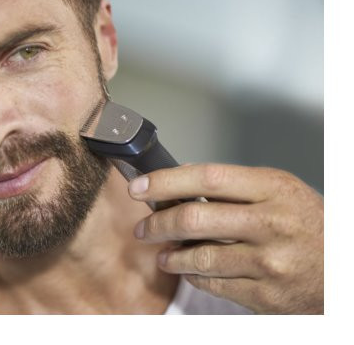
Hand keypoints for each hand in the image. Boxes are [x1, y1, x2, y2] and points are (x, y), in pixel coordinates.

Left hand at [128, 163, 322, 313]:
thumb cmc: (309, 226)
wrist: (344, 271)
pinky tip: (188, 270)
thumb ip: (234, 186)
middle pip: (194, 218)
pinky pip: (213, 284)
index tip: (140, 187)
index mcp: (274, 189)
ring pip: (199, 256)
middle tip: (144, 226)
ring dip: (171, 255)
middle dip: (158, 223)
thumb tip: (179, 181)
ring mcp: (268, 262)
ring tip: (162, 252)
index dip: (165, 181)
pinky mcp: (265, 294)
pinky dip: (193, 276)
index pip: (206, 178)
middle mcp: (271, 224)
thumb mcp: (280, 192)